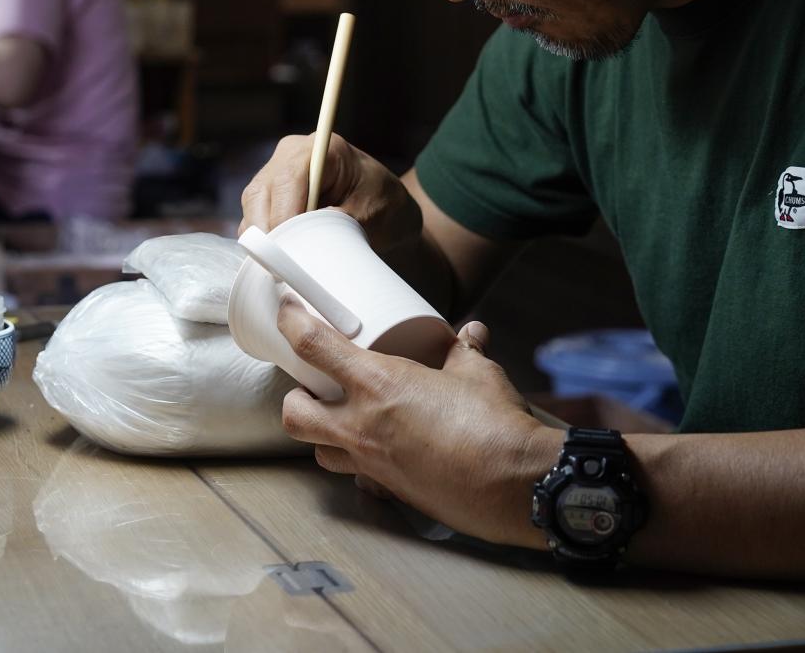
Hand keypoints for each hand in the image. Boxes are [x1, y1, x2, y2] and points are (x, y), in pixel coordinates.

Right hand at [240, 133, 421, 253]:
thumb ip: (338, 224)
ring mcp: (276, 173)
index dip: (284, 217)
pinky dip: (265, 242)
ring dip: (265, 240)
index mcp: (322, 149)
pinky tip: (284, 257)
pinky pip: (254, 220)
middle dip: (269, 233)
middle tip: (283, 268)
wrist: (384, 206)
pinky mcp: (269, 195)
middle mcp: (291, 154)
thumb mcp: (370, 215)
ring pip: (253, 209)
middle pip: (260, 194)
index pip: (287, 180)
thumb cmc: (382, 204)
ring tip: (287, 266)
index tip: (288, 252)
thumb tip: (305, 238)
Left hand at [276, 293, 558, 547]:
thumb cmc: (495, 425)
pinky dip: (362, 465)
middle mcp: (363, 426)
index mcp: (378, 385)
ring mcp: (372, 464)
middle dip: (295, 397)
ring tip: (344, 418)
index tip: (287, 311)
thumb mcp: (478, 374)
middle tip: (315, 384)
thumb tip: (470, 333)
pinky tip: (382, 452)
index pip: (312, 346)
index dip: (291, 322)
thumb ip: (464, 351)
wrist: (517, 487)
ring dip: (323, 435)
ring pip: (319, 452)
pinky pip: (359, 479)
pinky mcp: (391, 492)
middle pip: (294, 413)